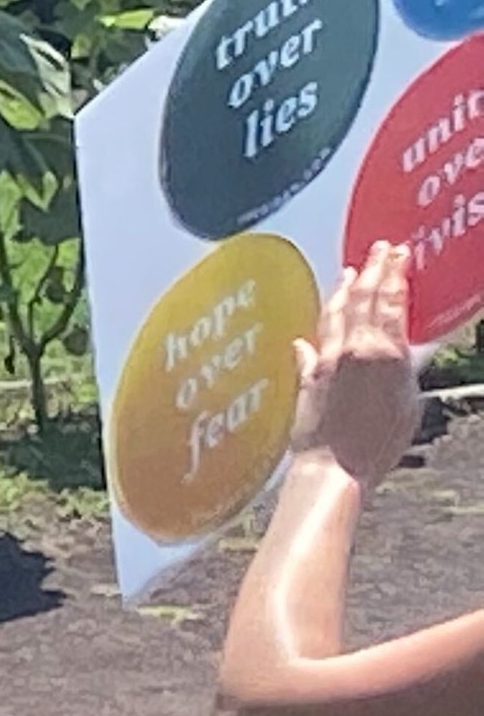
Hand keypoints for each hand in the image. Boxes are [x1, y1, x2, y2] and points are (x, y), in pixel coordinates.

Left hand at [292, 242, 423, 492]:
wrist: (336, 466)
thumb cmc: (380, 443)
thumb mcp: (407, 402)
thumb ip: (399, 367)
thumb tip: (395, 349)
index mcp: (385, 352)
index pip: (390, 301)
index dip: (394, 273)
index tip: (398, 253)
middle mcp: (354, 348)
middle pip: (364, 298)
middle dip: (373, 270)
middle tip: (380, 249)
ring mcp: (328, 358)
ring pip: (337, 312)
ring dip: (346, 289)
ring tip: (352, 271)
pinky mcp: (309, 372)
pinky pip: (316, 337)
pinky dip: (323, 322)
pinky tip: (324, 314)